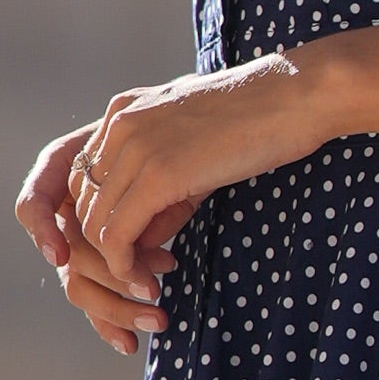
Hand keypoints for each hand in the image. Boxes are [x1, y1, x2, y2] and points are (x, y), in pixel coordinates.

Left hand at [14, 51, 342, 350]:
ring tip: (150, 284)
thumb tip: (138, 243)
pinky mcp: (158, 174)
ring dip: (116, 264)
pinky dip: (125, 267)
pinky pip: (117, 235)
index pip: (82, 179)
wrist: (296, 96)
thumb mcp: (194, 153)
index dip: (101, 222)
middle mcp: (119, 125)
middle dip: (104, 250)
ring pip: (94, 224)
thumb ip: (158, 192)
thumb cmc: (260, 123)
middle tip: (144, 276)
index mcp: (123, 112)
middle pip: (81, 204)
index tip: (134, 251)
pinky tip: (150, 280)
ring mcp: (135, 147)